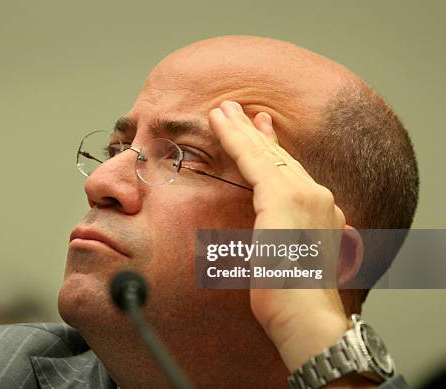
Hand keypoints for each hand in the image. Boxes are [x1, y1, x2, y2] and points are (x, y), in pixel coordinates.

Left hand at [208, 101, 354, 377]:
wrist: (306, 317)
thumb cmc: (293, 300)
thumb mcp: (288, 261)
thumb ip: (281, 239)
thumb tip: (267, 235)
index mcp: (320, 211)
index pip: (289, 172)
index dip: (270, 149)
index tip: (259, 129)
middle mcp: (318, 197)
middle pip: (278, 157)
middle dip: (254, 132)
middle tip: (235, 109)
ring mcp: (305, 195)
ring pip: (265, 154)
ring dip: (241, 129)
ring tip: (222, 110)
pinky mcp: (284, 199)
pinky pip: (253, 161)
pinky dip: (236, 140)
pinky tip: (221, 123)